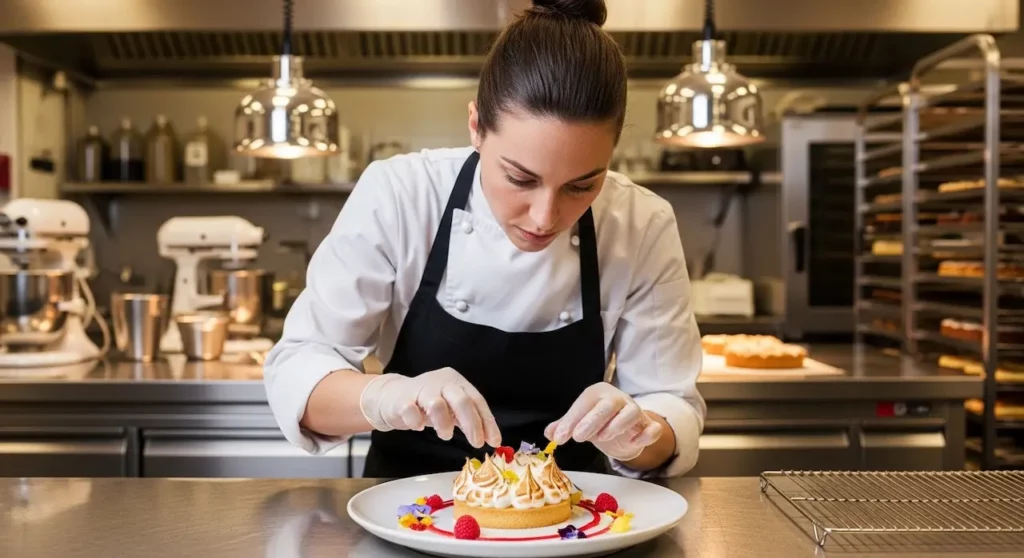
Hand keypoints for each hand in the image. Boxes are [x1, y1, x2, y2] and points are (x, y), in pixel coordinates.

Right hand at [359, 367, 501, 447]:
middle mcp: (441, 382)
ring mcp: (420, 389)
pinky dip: (417, 422)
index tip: (493, 441)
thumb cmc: (426, 404)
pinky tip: (419, 426)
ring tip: (445, 435)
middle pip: (461, 400)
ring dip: (444, 424)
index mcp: (456, 382)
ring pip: (437, 404)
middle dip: (472, 424)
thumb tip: (491, 439)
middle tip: (477, 443)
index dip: (487, 421)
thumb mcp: (450, 409)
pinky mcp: (402, 399)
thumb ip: (468, 421)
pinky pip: (411, 411)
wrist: (391, 396)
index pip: (476, 400)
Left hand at [544, 383, 662, 461]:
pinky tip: (632, 443)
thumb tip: (549, 433)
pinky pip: (652, 428)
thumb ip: (565, 426)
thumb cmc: (600, 422)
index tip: (560, 438)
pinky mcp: (648, 425)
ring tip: (602, 438)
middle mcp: (618, 399)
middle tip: (578, 438)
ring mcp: (635, 410)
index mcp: (599, 393)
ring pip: (631, 412)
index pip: (585, 403)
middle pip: (608, 404)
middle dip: (592, 420)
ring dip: (616, 425)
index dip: (571, 420)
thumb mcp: (581, 423)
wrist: (627, 430)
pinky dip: (645, 435)